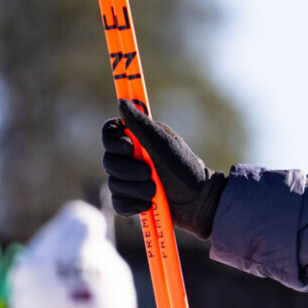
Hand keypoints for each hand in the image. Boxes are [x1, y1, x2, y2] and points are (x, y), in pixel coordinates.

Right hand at [101, 99, 225, 236]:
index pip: (109, 132)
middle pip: (108, 161)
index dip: (112, 141)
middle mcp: (131, 157)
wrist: (199, 202)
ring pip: (113, 184)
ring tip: (156, 191)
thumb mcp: (165, 145)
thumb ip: (142, 125)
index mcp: (139, 139)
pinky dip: (131, 205)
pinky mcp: (131, 200)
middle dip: (129, 171)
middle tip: (151, 174)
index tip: (129, 149)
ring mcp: (130, 179)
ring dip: (136, 189)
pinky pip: (117, 203)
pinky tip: (147, 205)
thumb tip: (122, 102)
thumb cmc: (186, 169)